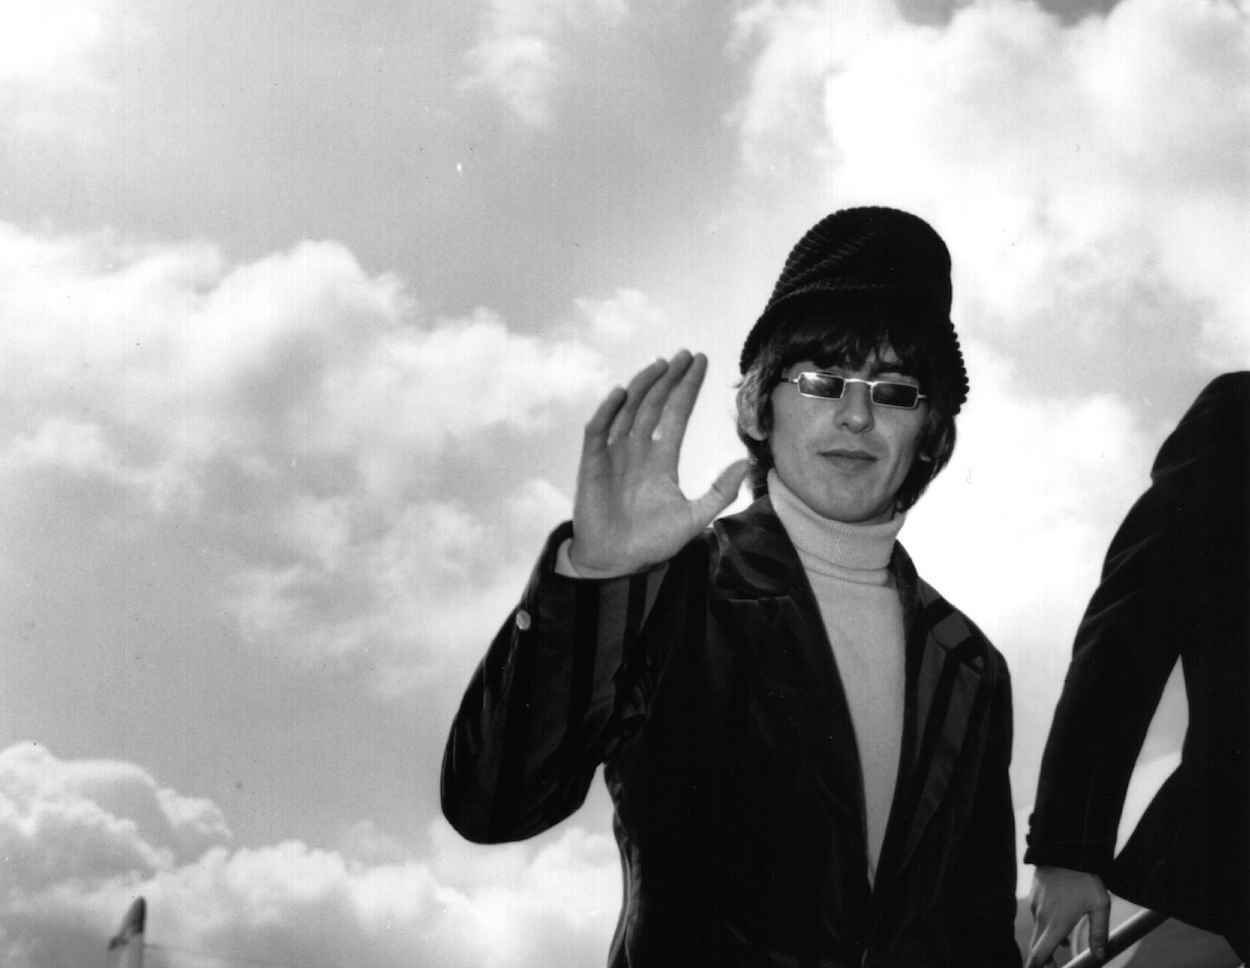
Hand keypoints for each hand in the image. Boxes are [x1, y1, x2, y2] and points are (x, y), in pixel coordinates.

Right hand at [568, 350, 749, 577]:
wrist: (616, 563)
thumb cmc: (651, 542)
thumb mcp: (694, 518)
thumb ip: (719, 492)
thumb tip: (743, 463)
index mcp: (662, 458)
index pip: (677, 413)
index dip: (688, 388)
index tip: (701, 363)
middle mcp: (638, 450)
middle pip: (655, 404)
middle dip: (670, 378)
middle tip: (685, 353)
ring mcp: (614, 454)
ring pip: (629, 410)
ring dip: (643, 386)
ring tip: (660, 364)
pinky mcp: (592, 464)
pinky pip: (598, 431)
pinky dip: (607, 411)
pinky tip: (621, 393)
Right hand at [1025, 866, 1109, 967]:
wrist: (1064, 848)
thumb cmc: (1085, 878)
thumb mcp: (1099, 906)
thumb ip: (1098, 933)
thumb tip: (1099, 957)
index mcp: (1056, 924)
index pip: (1039, 954)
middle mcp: (1041, 917)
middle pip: (1037, 947)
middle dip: (1045, 960)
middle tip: (1057, 966)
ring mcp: (1035, 905)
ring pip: (1040, 931)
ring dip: (1049, 941)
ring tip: (1064, 942)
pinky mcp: (1034, 896)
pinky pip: (1039, 916)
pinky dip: (1048, 925)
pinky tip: (1061, 918)